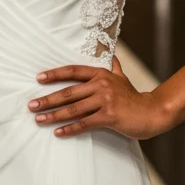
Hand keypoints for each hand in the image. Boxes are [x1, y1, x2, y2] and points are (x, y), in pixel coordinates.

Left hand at [28, 56, 172, 139]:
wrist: (153, 112)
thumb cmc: (134, 97)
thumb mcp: (123, 78)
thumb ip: (114, 66)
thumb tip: (110, 52)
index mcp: (101, 74)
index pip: (73, 71)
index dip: (54, 74)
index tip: (38, 78)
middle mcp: (101, 85)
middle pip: (68, 92)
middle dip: (47, 99)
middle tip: (31, 105)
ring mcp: (105, 100)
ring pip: (73, 109)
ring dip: (54, 115)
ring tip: (39, 120)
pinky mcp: (109, 116)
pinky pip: (85, 123)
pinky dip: (70, 129)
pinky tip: (58, 133)